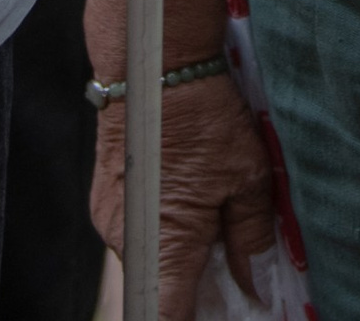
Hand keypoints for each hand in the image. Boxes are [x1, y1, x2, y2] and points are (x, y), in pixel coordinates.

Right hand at [90, 72, 276, 318]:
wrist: (153, 63)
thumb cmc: (204, 119)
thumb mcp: (246, 177)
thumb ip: (251, 237)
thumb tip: (255, 283)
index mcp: (163, 249)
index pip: (166, 319)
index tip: (224, 313)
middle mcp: (126, 244)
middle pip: (159, 288)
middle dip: (194, 286)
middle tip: (233, 269)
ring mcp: (109, 221)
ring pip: (148, 257)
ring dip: (177, 252)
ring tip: (213, 217)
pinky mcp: (103, 198)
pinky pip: (135, 230)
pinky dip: (161, 227)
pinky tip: (187, 195)